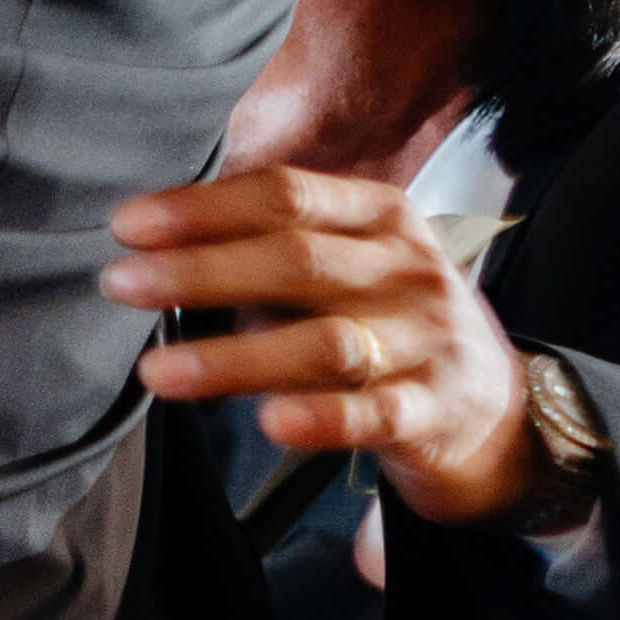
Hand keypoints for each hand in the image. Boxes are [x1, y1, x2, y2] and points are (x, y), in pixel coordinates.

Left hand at [109, 166, 538, 514]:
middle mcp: (408, 270)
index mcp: (382, 217)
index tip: (127, 224)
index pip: (287, 196)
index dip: (204, 208)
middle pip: (297, 261)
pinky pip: (373, 415)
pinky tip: (269, 422)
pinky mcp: (432, 413)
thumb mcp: (353, 263)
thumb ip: (275, 248)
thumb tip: (157, 246)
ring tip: (157, 370)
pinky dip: (321, 419)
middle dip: (201, 270)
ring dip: (234, 357)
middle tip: (119, 282)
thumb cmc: (394, 323)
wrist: (499, 409)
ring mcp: (426, 342)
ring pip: (325, 342)